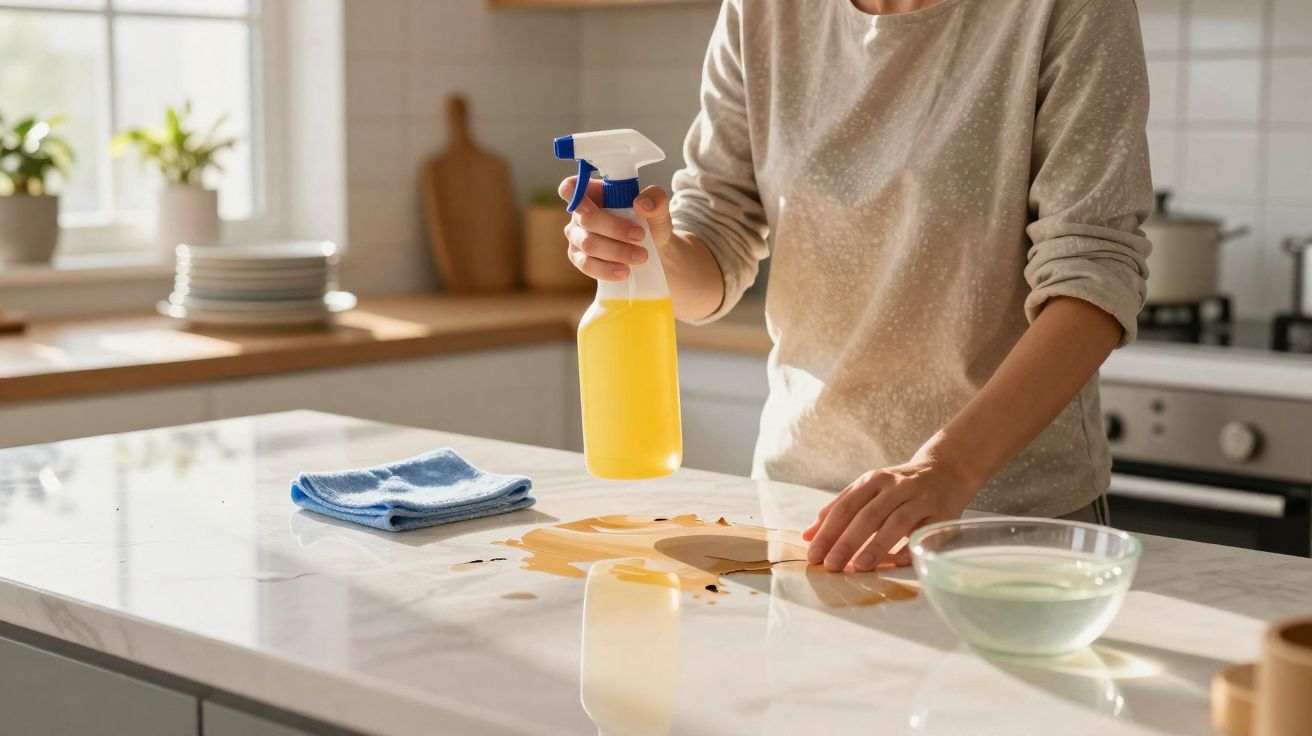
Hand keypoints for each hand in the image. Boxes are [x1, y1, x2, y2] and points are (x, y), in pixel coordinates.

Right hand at [558, 176, 674, 280]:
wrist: (655, 252)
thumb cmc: (650, 223)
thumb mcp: (658, 208)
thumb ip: (656, 199)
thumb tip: (641, 204)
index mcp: (594, 193)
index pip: (571, 187)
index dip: (576, 193)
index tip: (597, 203)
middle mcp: (580, 214)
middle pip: (585, 219)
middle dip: (614, 229)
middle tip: (640, 236)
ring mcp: (577, 237)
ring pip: (587, 243)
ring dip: (616, 251)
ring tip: (640, 256)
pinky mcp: (580, 259)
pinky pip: (586, 265)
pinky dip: (606, 269)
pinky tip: (624, 271)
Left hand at [802, 455, 979, 571]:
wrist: (946, 470)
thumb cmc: (898, 487)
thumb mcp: (867, 490)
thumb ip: (838, 510)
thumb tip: (808, 535)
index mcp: (872, 480)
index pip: (845, 507)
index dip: (827, 531)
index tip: (813, 555)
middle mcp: (895, 487)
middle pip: (867, 516)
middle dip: (846, 542)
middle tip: (831, 565)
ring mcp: (920, 499)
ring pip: (896, 522)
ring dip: (876, 545)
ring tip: (859, 567)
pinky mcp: (942, 512)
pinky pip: (924, 530)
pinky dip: (911, 546)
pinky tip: (897, 562)